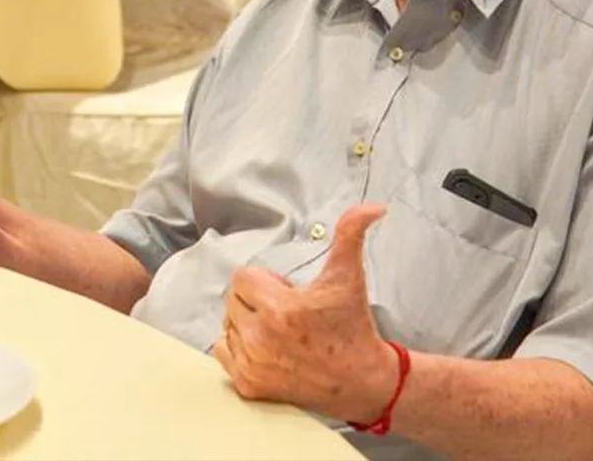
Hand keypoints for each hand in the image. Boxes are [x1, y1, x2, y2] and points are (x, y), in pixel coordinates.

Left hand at [212, 204, 396, 423]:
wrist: (364, 382)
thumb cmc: (353, 328)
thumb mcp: (349, 276)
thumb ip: (351, 233)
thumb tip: (370, 208)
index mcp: (280, 308)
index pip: (242, 278)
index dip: (265, 280)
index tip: (286, 292)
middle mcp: (262, 338)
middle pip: (233, 299)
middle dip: (256, 300)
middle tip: (285, 311)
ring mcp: (254, 364)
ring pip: (228, 324)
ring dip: (247, 322)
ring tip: (278, 330)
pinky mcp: (250, 385)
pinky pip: (222, 351)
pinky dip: (237, 347)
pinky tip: (265, 347)